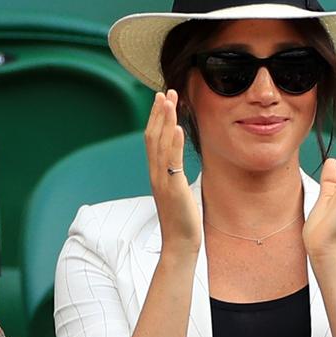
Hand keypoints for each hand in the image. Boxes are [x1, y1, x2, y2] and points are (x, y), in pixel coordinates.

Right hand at [145, 89, 201, 255]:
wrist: (180, 244)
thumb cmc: (182, 222)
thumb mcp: (178, 194)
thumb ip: (175, 178)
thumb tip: (178, 169)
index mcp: (157, 175)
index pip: (153, 140)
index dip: (157, 119)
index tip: (164, 101)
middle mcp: (156, 175)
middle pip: (153, 137)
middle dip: (159, 113)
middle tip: (166, 92)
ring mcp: (162, 181)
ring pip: (160, 145)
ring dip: (165, 120)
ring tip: (171, 101)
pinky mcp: (173, 189)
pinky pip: (171, 162)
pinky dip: (173, 143)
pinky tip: (177, 128)